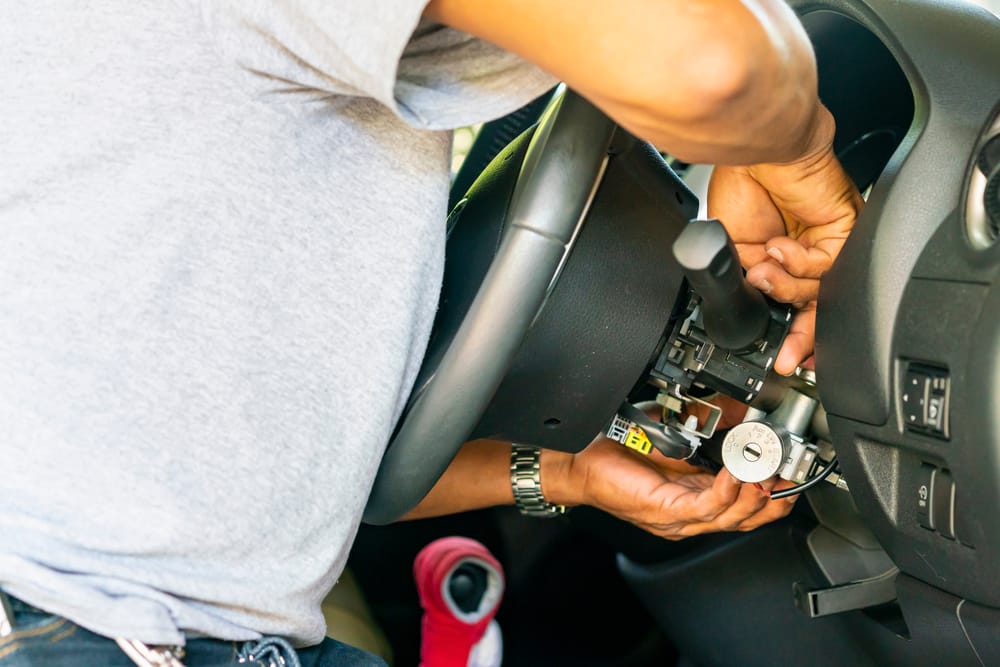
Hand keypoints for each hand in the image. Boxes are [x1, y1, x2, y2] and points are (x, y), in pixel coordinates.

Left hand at [543, 431, 797, 540]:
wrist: (582, 458)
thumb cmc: (622, 449)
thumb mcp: (679, 432)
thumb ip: (714, 424)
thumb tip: (744, 410)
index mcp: (699, 496)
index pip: (748, 506)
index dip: (775, 495)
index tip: (792, 474)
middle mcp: (693, 513)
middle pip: (748, 518)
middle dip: (775, 500)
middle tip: (790, 478)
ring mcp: (680, 518)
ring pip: (732, 516)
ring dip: (756, 497)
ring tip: (769, 475)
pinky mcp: (666, 512)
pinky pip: (706, 507)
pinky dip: (727, 491)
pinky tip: (738, 476)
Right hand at [707, 105, 862, 373]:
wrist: (755, 150)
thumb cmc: (741, 184)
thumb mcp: (732, 247)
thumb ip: (748, 281)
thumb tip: (755, 306)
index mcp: (780, 258)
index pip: (791, 305)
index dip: (788, 334)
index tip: (780, 358)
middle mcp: (807, 253)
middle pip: (818, 308)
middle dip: (801, 337)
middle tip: (787, 355)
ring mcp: (827, 243)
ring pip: (821, 291)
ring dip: (785, 287)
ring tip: (761, 270)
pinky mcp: (842, 231)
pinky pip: (826, 266)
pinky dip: (797, 261)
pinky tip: (778, 245)